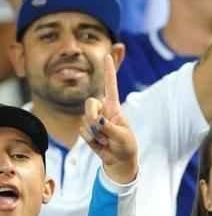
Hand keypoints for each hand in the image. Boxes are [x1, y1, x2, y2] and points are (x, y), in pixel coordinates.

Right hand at [80, 55, 137, 182]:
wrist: (119, 160)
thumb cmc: (126, 146)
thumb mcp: (122, 137)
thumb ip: (109, 127)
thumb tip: (96, 120)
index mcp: (114, 107)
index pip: (110, 86)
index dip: (108, 71)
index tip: (107, 55)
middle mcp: (102, 110)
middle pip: (89, 103)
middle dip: (92, 115)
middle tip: (100, 127)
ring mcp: (93, 120)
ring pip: (85, 120)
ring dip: (96, 134)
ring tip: (107, 140)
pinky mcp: (87, 130)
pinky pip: (82, 132)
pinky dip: (91, 141)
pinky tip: (100, 144)